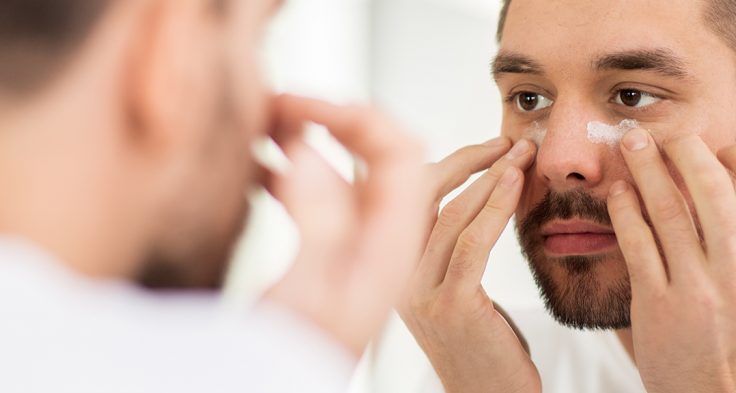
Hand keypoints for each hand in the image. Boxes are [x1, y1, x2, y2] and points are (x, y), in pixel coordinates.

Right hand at [262, 95, 427, 356]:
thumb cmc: (293, 366)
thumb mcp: (304, 295)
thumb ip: (317, 223)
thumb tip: (314, 151)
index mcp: (390, 244)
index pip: (400, 152)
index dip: (358, 115)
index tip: (303, 103)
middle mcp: (382, 241)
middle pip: (382, 154)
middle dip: (336, 118)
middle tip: (279, 104)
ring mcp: (358, 249)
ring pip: (348, 172)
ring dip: (310, 140)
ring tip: (261, 122)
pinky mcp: (331, 259)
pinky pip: (322, 198)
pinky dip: (289, 170)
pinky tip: (252, 165)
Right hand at [399, 138, 541, 392]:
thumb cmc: (484, 350)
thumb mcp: (459, 293)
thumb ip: (455, 252)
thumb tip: (481, 194)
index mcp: (392, 270)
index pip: (405, 198)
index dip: (447, 164)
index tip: (489, 146)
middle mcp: (395, 279)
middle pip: (418, 195)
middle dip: (467, 159)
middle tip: (509, 141)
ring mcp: (419, 294)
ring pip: (449, 214)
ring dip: (491, 175)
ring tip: (523, 153)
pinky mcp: (451, 307)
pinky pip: (473, 243)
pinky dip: (496, 205)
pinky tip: (517, 183)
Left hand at [607, 130, 735, 392]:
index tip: (724, 149)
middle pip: (710, 187)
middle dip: (685, 148)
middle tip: (668, 135)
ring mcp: (695, 288)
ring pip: (667, 210)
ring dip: (645, 168)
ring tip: (632, 143)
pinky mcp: (656, 304)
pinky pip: (636, 243)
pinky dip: (625, 210)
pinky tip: (620, 192)